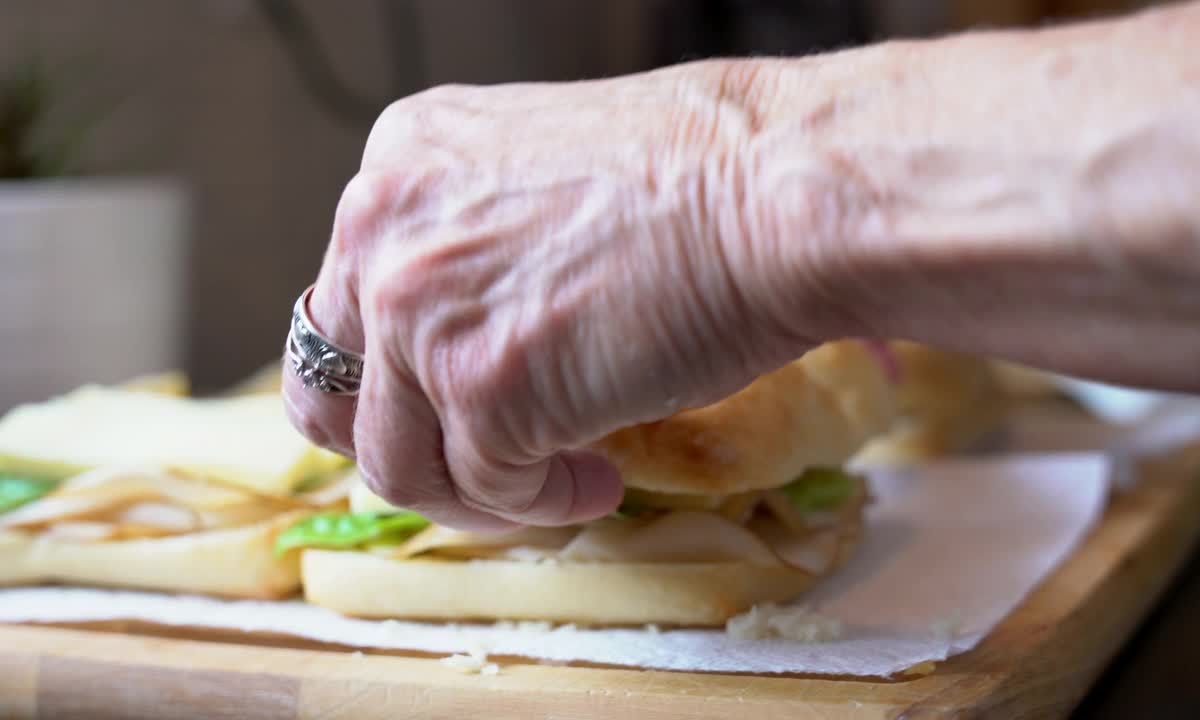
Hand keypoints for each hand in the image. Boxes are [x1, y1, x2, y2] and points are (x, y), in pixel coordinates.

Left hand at [281, 60, 834, 530]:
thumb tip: (476, 332)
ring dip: (475, 492)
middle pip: (338, 389)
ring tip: (559, 480)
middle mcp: (384, 232)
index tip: (459, 403)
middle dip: (407, 442)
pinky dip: (542, 502)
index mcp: (398, 165)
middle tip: (474, 466)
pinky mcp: (480, 392)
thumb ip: (478, 244)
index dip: (399, 372)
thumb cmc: (706, 176)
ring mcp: (420, 314)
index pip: (348, 302)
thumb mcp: (542, 178)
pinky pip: (487, 490)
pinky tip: (600, 480)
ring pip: (396, 460)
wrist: (777, 190)